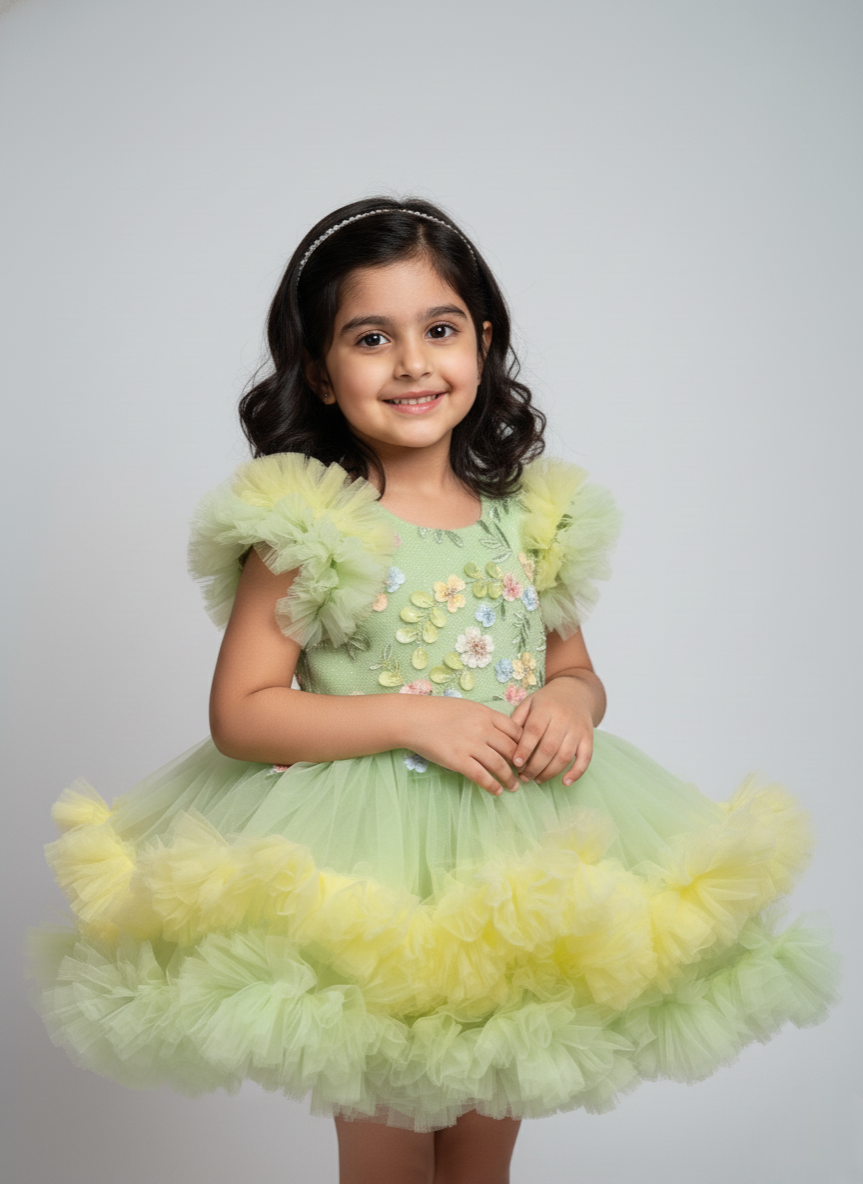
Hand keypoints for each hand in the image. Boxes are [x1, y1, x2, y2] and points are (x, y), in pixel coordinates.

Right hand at [404, 698, 521, 795]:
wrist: (414, 718)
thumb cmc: (439, 711)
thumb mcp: (468, 707)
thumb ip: (486, 718)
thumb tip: (502, 732)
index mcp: (487, 714)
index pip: (516, 731)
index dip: (525, 745)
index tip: (528, 755)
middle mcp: (483, 729)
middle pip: (512, 749)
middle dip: (522, 764)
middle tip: (525, 773)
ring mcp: (471, 745)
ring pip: (500, 765)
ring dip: (510, 779)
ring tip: (514, 787)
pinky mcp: (458, 760)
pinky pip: (481, 776)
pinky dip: (492, 786)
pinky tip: (497, 791)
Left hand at [509, 676, 595, 785]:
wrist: (575, 691)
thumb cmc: (547, 701)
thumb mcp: (529, 703)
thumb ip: (517, 720)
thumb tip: (505, 742)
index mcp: (545, 709)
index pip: (534, 731)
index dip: (524, 749)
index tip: (515, 764)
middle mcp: (563, 719)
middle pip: (549, 748)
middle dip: (534, 767)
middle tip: (523, 777)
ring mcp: (577, 729)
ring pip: (565, 756)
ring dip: (550, 773)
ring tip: (537, 780)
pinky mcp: (588, 738)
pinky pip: (585, 758)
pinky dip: (576, 772)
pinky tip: (565, 782)